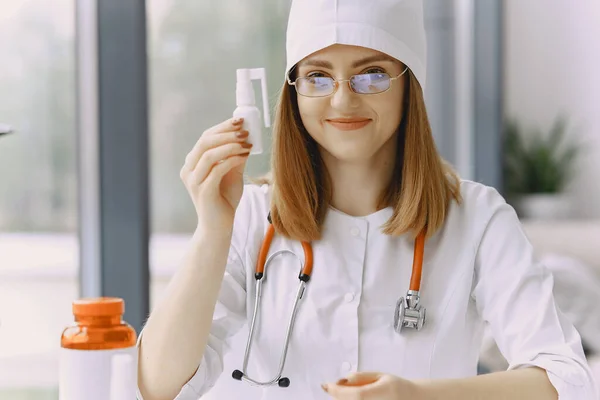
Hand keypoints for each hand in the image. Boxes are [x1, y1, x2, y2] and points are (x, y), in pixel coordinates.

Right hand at [179, 117, 251, 233]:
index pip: (206, 137)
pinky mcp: (203, 191)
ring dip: (230, 145)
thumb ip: (235, 157)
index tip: (240, 120)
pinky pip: (217, 170)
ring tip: (247, 143)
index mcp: (193, 163)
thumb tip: (246, 138)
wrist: (219, 227)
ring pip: (209, 154)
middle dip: (227, 133)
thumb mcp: (232, 174)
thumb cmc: (224, 200)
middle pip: (205, 142)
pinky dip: (232, 160)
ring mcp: (194, 181)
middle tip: (245, 130)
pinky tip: (244, 156)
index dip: (223, 127)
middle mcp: (189, 170)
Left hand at [322, 372, 424, 399]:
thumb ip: (361, 377)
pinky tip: (353, 397)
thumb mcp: (379, 376)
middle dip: (338, 395)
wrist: (413, 399)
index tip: (326, 385)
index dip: (337, 390)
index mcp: (380, 393)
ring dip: (344, 399)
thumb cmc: (396, 386)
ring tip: (349, 392)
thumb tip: (342, 380)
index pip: (354, 394)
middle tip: (335, 387)